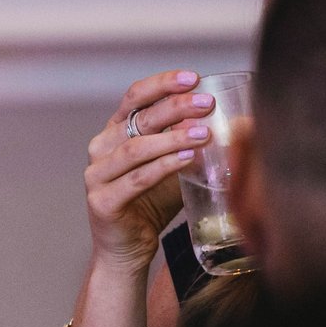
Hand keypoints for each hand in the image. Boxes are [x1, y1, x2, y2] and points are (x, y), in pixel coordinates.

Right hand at [85, 70, 213, 270]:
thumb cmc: (151, 204)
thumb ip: (188, 144)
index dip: (162, 85)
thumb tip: (228, 120)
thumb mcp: (173, 166)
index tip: (193, 77)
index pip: (134, 97)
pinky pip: (137, 179)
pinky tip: (189, 159)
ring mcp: (97, 175)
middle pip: (138, 119)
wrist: (128, 249)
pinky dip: (164, 166)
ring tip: (204, 134)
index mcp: (115, 133)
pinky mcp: (102, 201)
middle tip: (206, 103)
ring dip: (173, 138)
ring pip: (136, 148)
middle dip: (175, 107)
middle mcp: (100, 148)